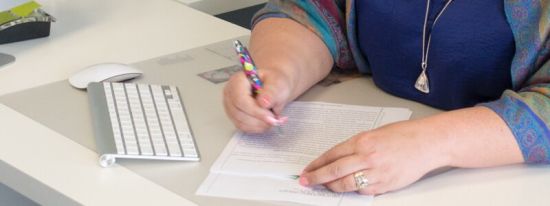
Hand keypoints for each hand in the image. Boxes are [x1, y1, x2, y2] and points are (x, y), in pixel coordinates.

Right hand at [223, 68, 291, 132]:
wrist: (275, 87)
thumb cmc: (274, 82)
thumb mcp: (277, 83)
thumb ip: (271, 92)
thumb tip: (263, 103)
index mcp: (238, 81)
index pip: (240, 99)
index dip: (255, 111)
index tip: (270, 117)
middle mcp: (230, 93)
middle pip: (238, 113)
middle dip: (258, 120)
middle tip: (274, 119)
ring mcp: (231, 105)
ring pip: (240, 122)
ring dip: (258, 125)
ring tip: (272, 120)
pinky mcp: (235, 116)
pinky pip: (243, 127)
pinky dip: (256, 128)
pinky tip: (266, 123)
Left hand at [298, 120, 449, 194]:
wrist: (428, 142)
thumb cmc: (404, 135)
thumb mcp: (375, 134)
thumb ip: (356, 147)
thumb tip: (338, 159)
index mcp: (362, 141)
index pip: (332, 154)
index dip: (317, 164)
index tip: (307, 169)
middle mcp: (367, 156)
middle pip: (334, 171)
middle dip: (317, 177)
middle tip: (306, 181)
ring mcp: (377, 172)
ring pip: (346, 184)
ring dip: (332, 187)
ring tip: (325, 187)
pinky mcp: (386, 184)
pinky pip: (363, 190)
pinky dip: (354, 190)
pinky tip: (349, 187)